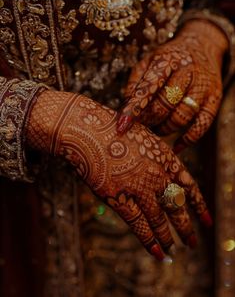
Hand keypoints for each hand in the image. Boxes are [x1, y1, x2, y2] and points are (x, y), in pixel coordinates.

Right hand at [26, 90, 211, 259]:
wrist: (87, 130)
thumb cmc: (112, 130)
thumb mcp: (143, 138)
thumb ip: (155, 158)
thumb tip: (162, 178)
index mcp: (166, 158)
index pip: (190, 187)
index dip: (200, 206)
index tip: (207, 221)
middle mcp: (157, 175)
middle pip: (177, 207)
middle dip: (186, 227)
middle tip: (192, 242)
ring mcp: (139, 188)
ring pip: (159, 220)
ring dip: (168, 238)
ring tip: (174, 250)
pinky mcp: (119, 198)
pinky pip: (139, 225)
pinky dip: (149, 240)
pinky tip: (157, 252)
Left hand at [117, 19, 228, 152]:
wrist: (202, 47)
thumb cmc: (169, 60)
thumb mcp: (149, 62)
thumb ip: (136, 84)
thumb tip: (124, 110)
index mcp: (168, 61)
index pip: (148, 88)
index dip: (133, 109)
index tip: (121, 126)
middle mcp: (187, 72)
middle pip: (164, 105)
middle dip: (149, 120)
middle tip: (142, 126)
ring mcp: (203, 87)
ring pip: (181, 117)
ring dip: (164, 129)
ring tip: (156, 129)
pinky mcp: (214, 100)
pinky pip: (201, 126)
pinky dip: (188, 139)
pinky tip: (176, 146)